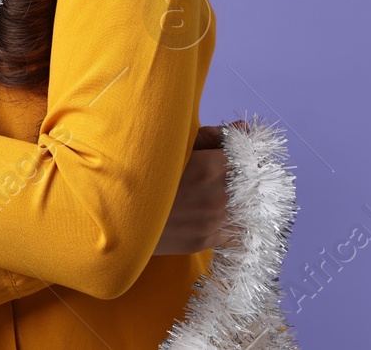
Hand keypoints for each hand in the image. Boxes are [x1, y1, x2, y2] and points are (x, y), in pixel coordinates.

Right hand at [152, 122, 244, 254]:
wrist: (119, 216)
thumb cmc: (144, 172)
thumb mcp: (176, 145)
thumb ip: (214, 137)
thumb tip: (245, 128)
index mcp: (210, 168)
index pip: (248, 156)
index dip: (245, 151)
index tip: (237, 150)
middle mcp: (217, 197)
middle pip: (250, 181)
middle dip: (244, 172)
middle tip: (228, 168)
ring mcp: (212, 223)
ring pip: (245, 207)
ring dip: (240, 197)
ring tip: (221, 189)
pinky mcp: (205, 241)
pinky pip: (235, 231)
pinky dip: (232, 220)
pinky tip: (218, 211)